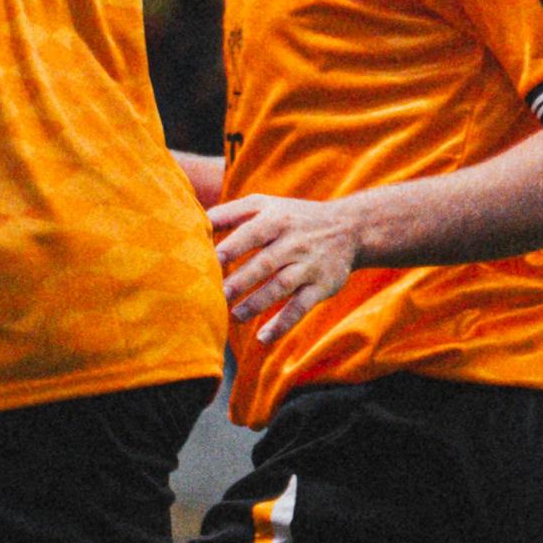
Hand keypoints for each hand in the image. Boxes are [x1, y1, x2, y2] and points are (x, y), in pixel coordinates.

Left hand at [210, 192, 369, 340]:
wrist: (350, 228)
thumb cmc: (292, 217)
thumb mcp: (264, 205)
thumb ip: (229, 213)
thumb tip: (193, 222)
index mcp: (277, 220)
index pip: (253, 233)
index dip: (233, 246)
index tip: (211, 260)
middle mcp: (295, 243)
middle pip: (266, 263)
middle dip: (241, 280)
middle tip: (217, 295)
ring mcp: (310, 266)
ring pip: (282, 286)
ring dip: (257, 303)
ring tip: (235, 316)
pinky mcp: (322, 286)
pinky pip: (301, 307)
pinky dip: (283, 323)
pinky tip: (263, 337)